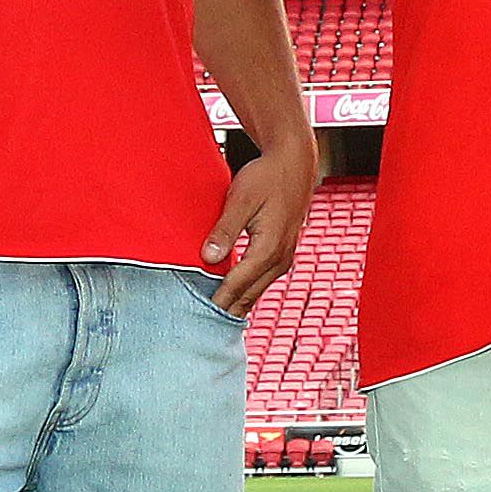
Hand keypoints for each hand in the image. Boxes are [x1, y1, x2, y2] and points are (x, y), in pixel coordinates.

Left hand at [202, 138, 316, 313]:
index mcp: (268, 249)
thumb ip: (225, 230)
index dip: (216, 301)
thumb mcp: (241, 199)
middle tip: (199, 327)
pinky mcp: (282, 255)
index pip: (236, 285)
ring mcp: (284, 259)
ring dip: (236, 305)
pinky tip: (231, 300)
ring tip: (211, 319)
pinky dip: (245, 293)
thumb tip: (208, 259)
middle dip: (225, 311)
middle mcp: (279, 260)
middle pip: (247, 296)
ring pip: (256, 292)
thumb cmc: (267, 178)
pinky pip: (261, 282)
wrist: (294, 165)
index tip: (196, 315)